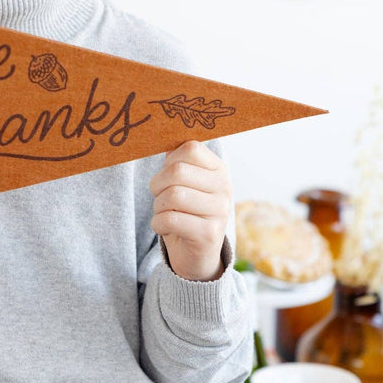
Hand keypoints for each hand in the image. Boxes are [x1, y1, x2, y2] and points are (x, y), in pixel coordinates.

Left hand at [149, 140, 230, 280]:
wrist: (196, 253)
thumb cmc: (184, 210)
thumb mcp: (183, 181)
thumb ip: (176, 157)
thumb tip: (161, 128)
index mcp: (218, 169)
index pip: (190, 148)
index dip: (169, 161)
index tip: (168, 175)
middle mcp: (225, 187)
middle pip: (177, 171)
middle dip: (158, 185)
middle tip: (160, 196)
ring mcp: (220, 211)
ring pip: (172, 196)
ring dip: (158, 206)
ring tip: (165, 212)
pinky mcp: (209, 234)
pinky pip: (170, 219)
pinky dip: (158, 224)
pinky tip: (165, 227)